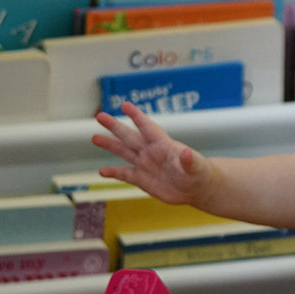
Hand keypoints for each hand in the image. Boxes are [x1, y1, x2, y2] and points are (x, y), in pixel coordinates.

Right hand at [92, 102, 208, 204]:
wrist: (197, 188)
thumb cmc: (199, 173)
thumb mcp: (197, 167)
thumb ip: (190, 160)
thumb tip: (186, 152)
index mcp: (164, 145)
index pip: (148, 127)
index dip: (137, 116)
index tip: (125, 105)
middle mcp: (151, 152)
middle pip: (130, 136)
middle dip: (115, 126)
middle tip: (100, 116)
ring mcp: (145, 164)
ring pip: (124, 152)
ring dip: (109, 144)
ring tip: (94, 137)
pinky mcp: (142, 179)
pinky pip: (125, 174)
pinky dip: (113, 173)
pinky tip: (102, 172)